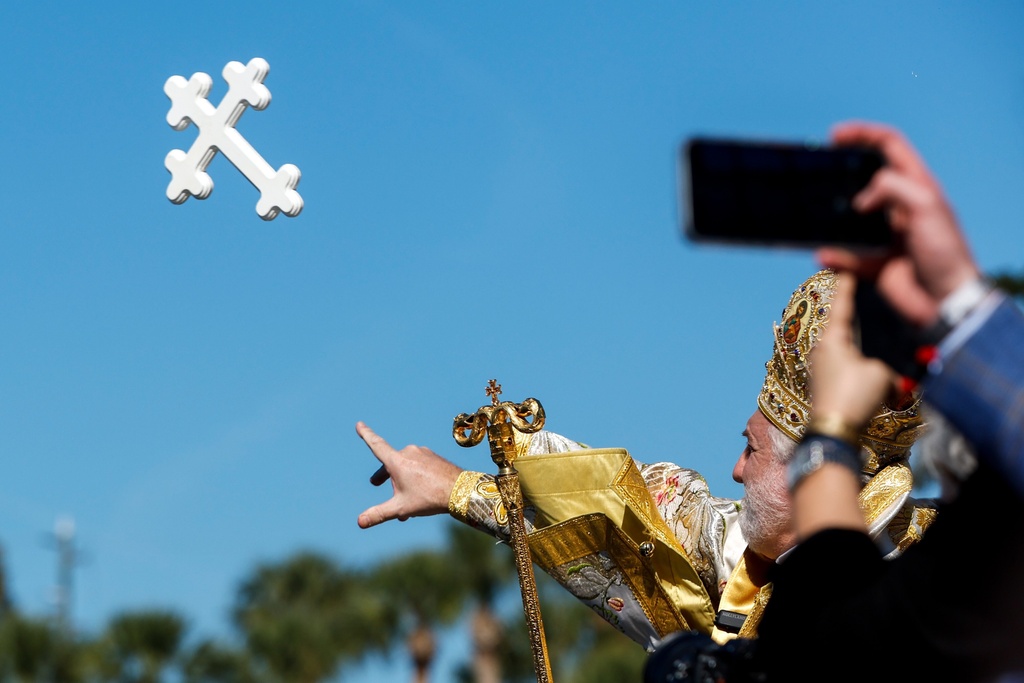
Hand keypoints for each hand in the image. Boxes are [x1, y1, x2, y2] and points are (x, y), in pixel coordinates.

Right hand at [355, 421, 463, 528]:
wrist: (462, 490)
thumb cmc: (430, 498)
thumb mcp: (401, 508)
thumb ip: (379, 514)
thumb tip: (359, 522)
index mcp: (398, 461)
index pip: (377, 445)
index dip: (366, 435)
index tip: (359, 424)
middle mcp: (409, 452)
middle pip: (390, 463)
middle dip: (384, 476)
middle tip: (375, 484)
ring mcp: (423, 453)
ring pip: (406, 467)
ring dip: (402, 481)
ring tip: (406, 501)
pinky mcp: (434, 457)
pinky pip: (419, 466)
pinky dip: (415, 477)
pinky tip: (422, 492)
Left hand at [810, 274, 897, 428]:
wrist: (833, 432)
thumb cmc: (854, 395)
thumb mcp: (881, 376)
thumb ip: (888, 370)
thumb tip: (891, 382)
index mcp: (832, 339)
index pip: (842, 306)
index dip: (846, 288)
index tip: (845, 270)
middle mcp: (823, 351)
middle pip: (842, 328)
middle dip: (855, 318)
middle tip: (863, 300)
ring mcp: (822, 369)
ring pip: (847, 352)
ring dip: (862, 350)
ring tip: (876, 343)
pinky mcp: (826, 387)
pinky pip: (848, 370)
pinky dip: (861, 369)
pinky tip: (873, 373)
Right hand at [816, 121, 979, 326]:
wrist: (946, 302)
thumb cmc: (944, 252)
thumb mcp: (925, 205)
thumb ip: (891, 187)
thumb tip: (860, 200)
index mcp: (917, 186)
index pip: (890, 146)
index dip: (863, 134)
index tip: (834, 136)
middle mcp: (900, 207)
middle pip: (865, 179)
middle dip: (841, 173)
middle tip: (818, 173)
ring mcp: (886, 235)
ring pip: (850, 218)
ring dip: (831, 217)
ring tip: (813, 215)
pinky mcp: (875, 263)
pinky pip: (846, 256)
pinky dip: (832, 256)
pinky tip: (822, 254)